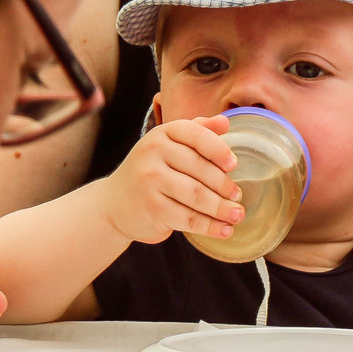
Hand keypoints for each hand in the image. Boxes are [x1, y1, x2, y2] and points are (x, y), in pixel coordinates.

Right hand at [98, 115, 242, 244]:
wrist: (114, 204)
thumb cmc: (150, 170)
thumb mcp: (168, 144)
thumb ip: (197, 130)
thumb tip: (225, 122)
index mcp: (162, 133)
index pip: (195, 134)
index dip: (218, 149)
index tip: (234, 164)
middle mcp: (153, 153)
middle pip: (200, 168)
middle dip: (224, 185)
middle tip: (238, 196)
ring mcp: (150, 181)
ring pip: (197, 195)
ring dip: (222, 208)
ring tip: (237, 214)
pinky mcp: (152, 208)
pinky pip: (188, 218)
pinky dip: (210, 226)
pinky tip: (224, 230)